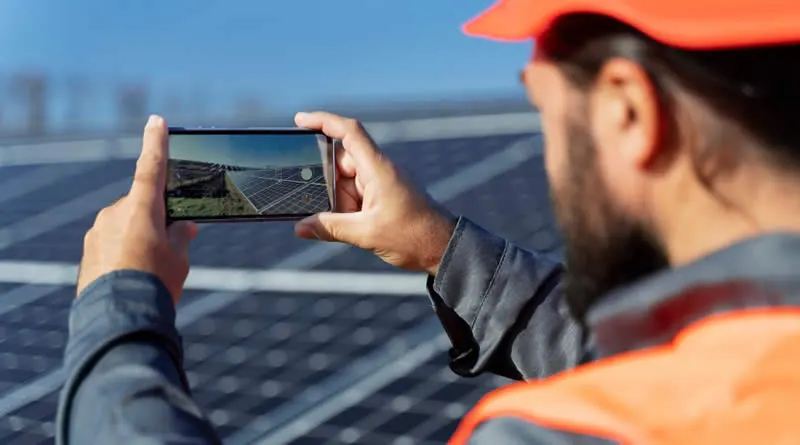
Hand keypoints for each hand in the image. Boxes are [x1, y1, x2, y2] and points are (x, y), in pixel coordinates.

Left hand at [77, 115, 197, 302]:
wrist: (118, 317)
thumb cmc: (155, 283)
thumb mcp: (179, 258)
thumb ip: (181, 235)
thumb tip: (183, 226)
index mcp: (141, 207)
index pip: (152, 166)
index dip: (156, 143)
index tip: (156, 120)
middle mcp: (115, 213)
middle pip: (142, 205)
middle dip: (157, 219)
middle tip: (172, 246)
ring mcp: (98, 232)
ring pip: (125, 226)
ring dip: (139, 239)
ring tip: (151, 271)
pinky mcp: (89, 252)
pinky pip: (111, 244)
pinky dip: (124, 254)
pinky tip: (133, 277)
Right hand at [294, 111, 455, 274]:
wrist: (442, 248)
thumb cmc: (414, 235)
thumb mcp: (367, 234)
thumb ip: (331, 228)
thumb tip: (301, 227)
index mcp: (378, 168)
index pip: (349, 132)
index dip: (323, 121)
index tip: (300, 120)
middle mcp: (378, 170)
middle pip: (340, 162)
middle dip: (324, 183)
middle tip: (312, 202)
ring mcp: (379, 183)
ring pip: (344, 183)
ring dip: (336, 202)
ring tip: (344, 223)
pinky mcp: (381, 197)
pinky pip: (354, 196)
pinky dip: (345, 209)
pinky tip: (342, 225)